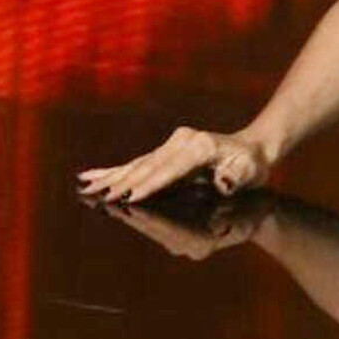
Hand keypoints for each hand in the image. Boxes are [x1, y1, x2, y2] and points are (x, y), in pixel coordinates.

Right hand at [77, 126, 269, 202]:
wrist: (254, 147)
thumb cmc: (252, 164)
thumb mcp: (251, 171)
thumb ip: (237, 177)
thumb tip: (223, 183)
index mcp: (199, 147)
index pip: (169, 169)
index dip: (148, 185)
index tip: (126, 197)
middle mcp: (182, 142)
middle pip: (147, 166)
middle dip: (122, 183)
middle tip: (96, 197)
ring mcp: (172, 144)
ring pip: (137, 164)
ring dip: (110, 177)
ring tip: (84, 186)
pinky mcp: (166, 151)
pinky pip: (137, 163)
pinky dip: (114, 171)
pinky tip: (90, 176)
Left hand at [100, 192, 274, 260]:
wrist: (260, 215)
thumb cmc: (257, 211)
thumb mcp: (252, 213)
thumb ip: (235, 219)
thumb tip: (218, 221)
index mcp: (198, 242)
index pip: (166, 227)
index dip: (146, 213)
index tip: (126, 202)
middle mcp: (181, 245)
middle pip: (146, 225)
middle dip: (121, 210)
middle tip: (96, 197)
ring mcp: (174, 239)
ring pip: (140, 221)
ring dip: (117, 207)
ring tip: (92, 194)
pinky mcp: (170, 228)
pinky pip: (143, 216)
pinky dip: (125, 204)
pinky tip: (105, 194)